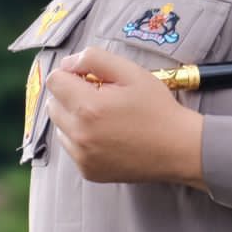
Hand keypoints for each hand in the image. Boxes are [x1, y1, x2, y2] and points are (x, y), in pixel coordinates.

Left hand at [45, 46, 206, 187]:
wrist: (178, 148)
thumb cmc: (157, 108)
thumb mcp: (131, 72)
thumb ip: (95, 59)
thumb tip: (67, 63)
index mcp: (88, 107)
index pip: (54, 80)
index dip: (71, 74)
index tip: (90, 78)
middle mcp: (79, 134)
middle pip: (53, 104)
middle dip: (70, 95)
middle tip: (100, 97)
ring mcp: (82, 157)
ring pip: (60, 127)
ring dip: (74, 118)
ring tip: (104, 118)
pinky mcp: (88, 172)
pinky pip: (72, 148)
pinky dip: (82, 139)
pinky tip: (107, 136)